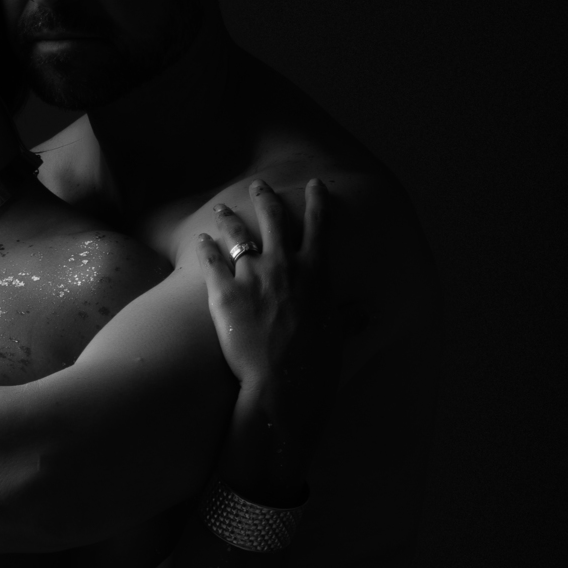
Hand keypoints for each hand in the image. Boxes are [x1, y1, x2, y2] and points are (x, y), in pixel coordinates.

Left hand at [198, 178, 342, 477]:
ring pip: (238, 234)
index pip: (319, 225)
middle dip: (266, 198)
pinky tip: (201, 241)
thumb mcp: (338, 334)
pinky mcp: (224, 292)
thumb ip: (349, 316)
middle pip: (274, 219)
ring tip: (222, 210)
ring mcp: (252, 275)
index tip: (314, 185)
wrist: (282, 382)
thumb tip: (366, 313)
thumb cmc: (317, 363)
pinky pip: (211, 261)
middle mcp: (285, 264)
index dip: (317, 201)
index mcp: (317, 270)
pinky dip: (206, 248)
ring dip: (230, 219)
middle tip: (259, 186)